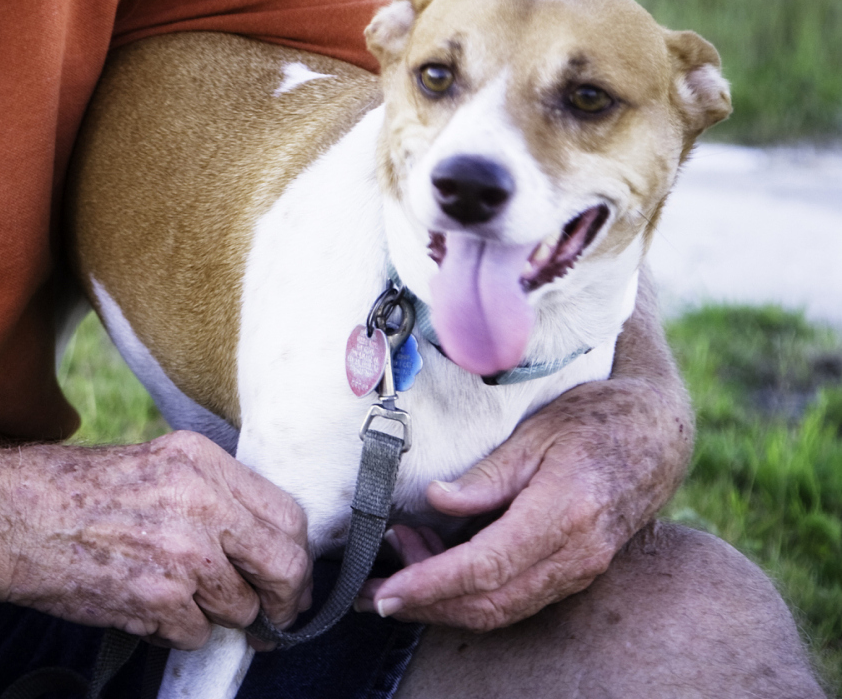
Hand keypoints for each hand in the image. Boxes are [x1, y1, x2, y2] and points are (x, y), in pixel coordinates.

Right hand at [0, 431, 311, 649]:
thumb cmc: (73, 492)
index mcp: (202, 461)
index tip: (287, 578)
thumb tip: (266, 550)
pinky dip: (176, 632)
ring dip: (216, 617)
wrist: (9, 515)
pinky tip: (140, 603)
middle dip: (284, 601)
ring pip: (242, 609)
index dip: (294, 556)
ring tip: (171, 596)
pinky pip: (197, 634)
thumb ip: (212, 498)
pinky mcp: (159, 598)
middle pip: (286, 566)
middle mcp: (201, 502)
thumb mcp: (154, 467)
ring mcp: (183, 553)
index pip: (288, 516)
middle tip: (271, 617)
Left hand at [357, 374, 690, 630]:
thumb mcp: (536, 432)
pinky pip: (516, 597)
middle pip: (489, 603)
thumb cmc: (596, 420)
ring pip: (501, 609)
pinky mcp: (575, 572)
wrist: (659, 435)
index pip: (485, 568)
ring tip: (399, 559)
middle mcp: (576, 555)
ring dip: (444, 600)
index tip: (387, 592)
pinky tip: (437, 560)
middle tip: (372, 590)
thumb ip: (487, 475)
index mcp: (564, 515)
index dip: (430, 585)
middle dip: (425, 605)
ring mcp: (580, 569)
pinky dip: (470, 591)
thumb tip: (436, 500)